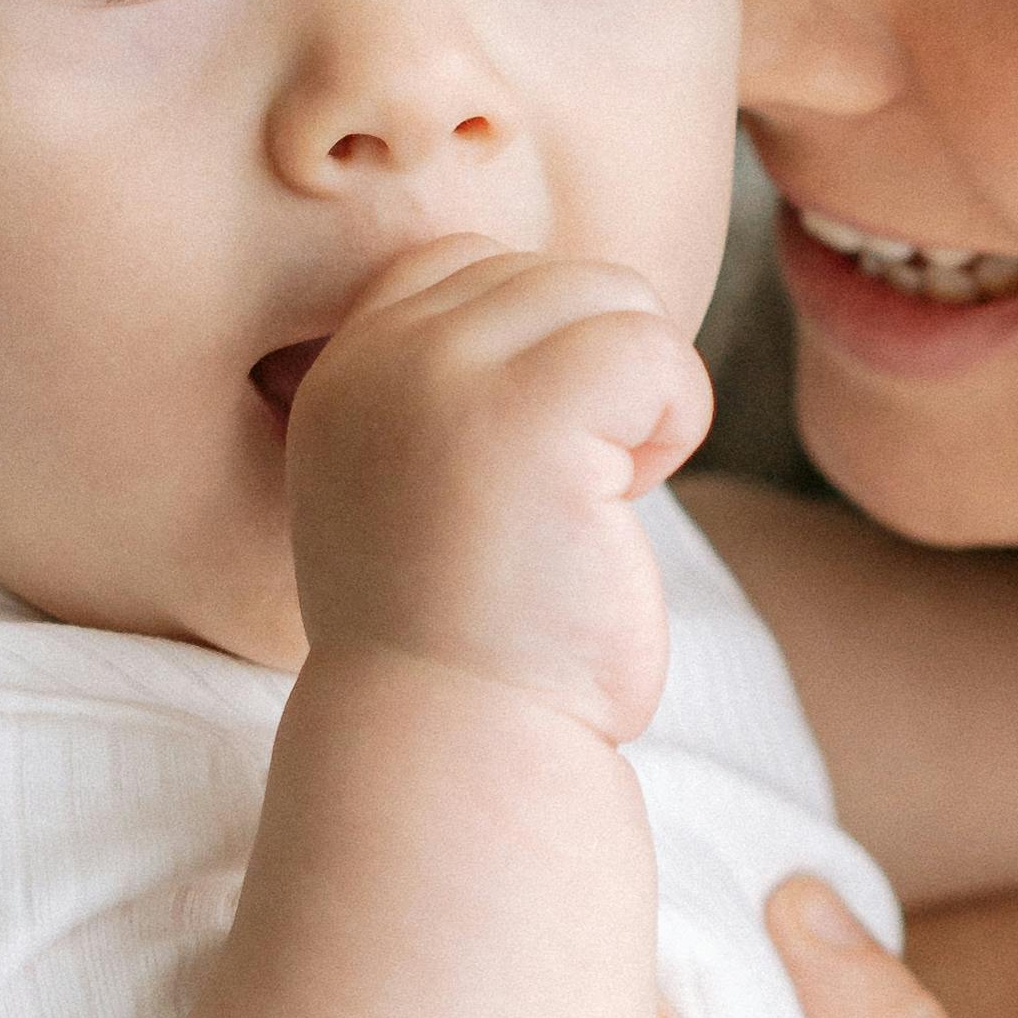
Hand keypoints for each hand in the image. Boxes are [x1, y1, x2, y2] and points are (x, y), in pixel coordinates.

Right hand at [288, 240, 708, 736]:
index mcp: (342, 377)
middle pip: (552, 273)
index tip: (533, 470)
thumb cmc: (472, 646)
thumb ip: (460, 395)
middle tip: (569, 500)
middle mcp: (376, 361)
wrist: (459, 751)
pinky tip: (625, 503)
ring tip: (592, 502)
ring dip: (642, 398)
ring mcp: (442, 379)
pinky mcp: (527, 412)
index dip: (539, 352)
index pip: (468, 266)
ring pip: (613, 296)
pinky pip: (654, 346)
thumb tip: (581, 312)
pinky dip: (675, 419)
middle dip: (597, 376)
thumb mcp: (425, 492)